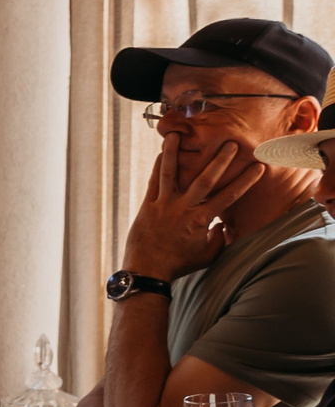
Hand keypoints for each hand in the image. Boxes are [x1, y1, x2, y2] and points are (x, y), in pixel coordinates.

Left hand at [124, 130, 266, 279]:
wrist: (147, 272)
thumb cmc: (178, 265)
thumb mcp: (206, 255)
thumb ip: (218, 239)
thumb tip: (223, 226)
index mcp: (200, 220)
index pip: (229, 196)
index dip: (245, 180)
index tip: (259, 167)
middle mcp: (183, 209)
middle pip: (205, 179)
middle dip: (220, 160)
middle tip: (231, 142)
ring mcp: (163, 205)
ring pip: (170, 174)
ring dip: (173, 153)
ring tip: (176, 135)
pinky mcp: (147, 207)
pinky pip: (153, 182)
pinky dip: (157, 167)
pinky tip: (160, 153)